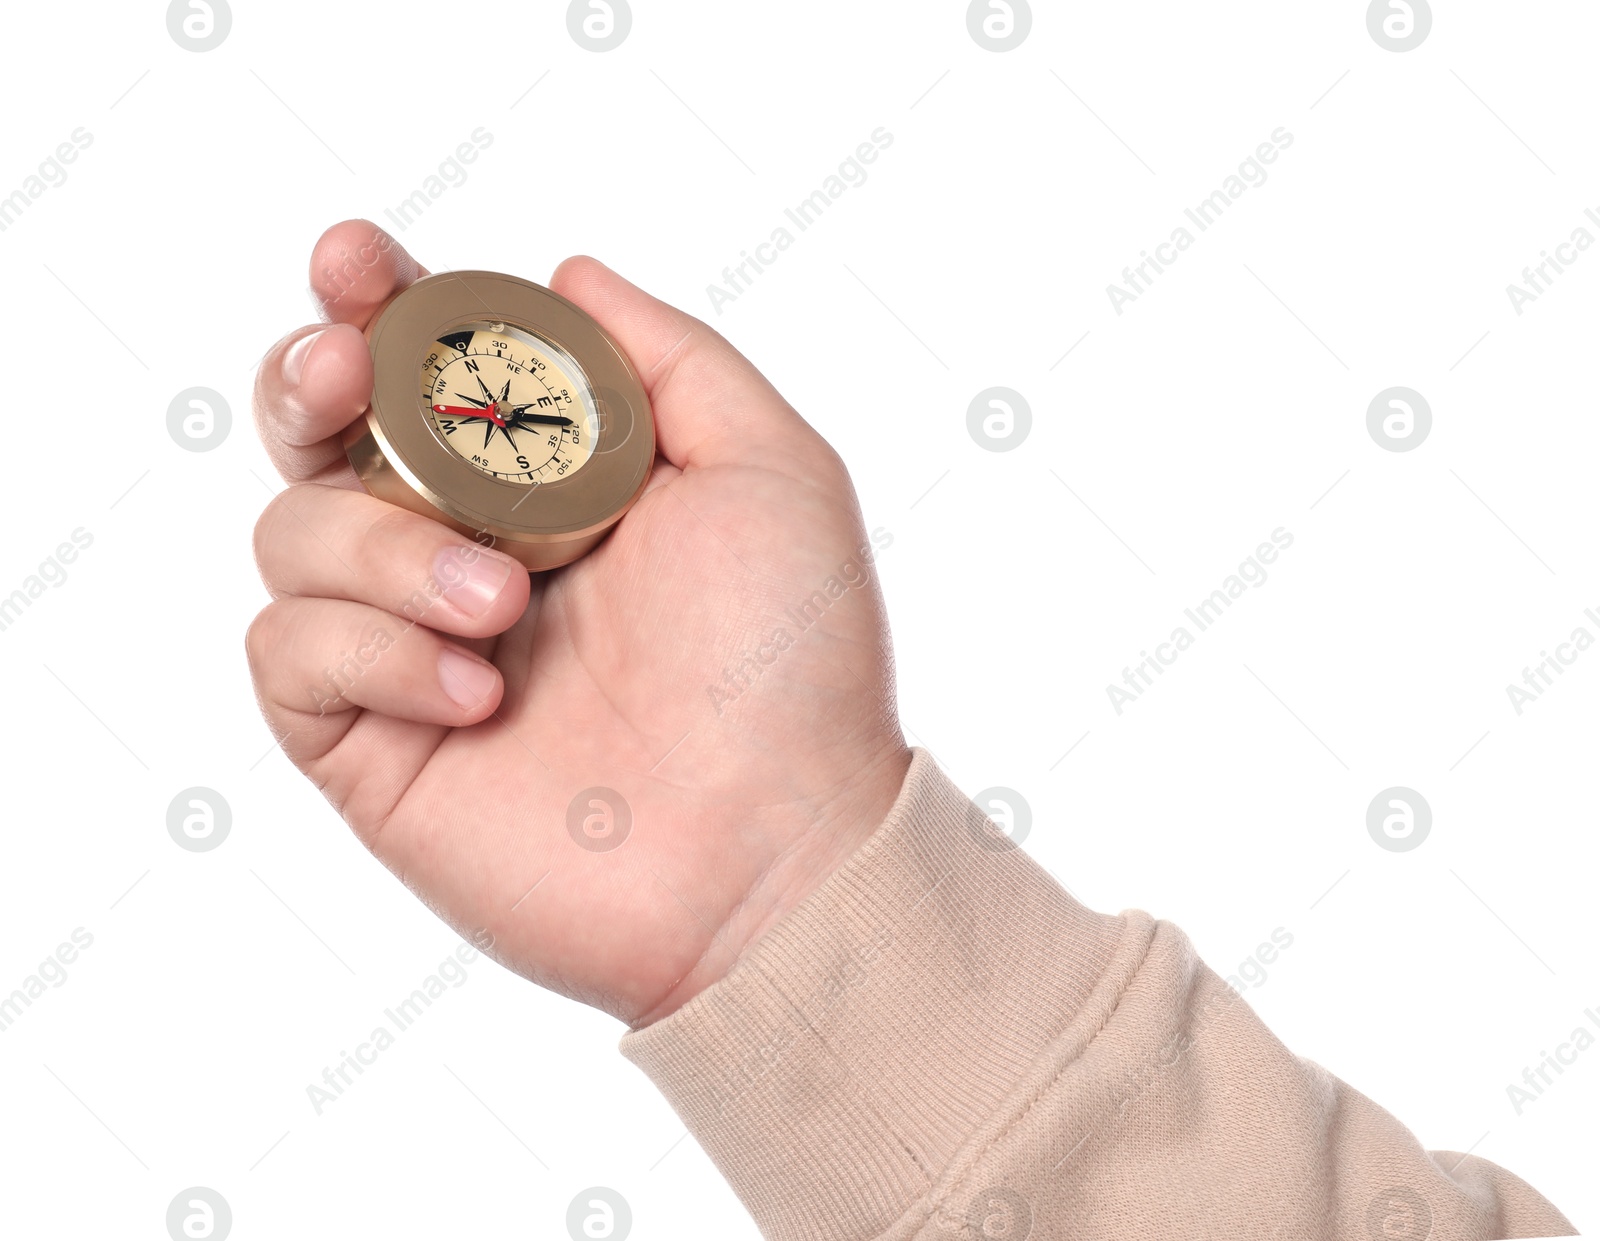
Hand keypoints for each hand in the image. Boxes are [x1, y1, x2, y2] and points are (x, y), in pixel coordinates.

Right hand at [248, 221, 909, 1024]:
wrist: (774, 851)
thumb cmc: (791, 664)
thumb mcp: (770, 472)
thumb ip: (669, 358)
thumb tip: (566, 273)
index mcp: (554, 484)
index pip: (432, 370)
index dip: (379, 303)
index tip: (361, 261)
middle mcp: (470, 552)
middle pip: (322, 434)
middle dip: (307, 379)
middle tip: (342, 371)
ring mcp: (412, 650)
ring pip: (294, 534)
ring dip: (385, 545)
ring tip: (503, 605)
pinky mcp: (372, 746)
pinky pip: (292, 654)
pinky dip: (373, 651)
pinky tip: (478, 694)